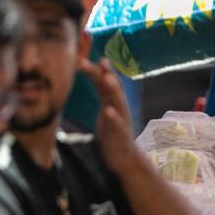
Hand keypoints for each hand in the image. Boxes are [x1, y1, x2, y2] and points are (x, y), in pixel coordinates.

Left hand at [81, 57, 136, 173]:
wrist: (124, 158)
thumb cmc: (112, 132)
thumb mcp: (106, 108)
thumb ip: (102, 92)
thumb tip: (97, 73)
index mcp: (113, 102)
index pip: (107, 82)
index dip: (100, 69)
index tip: (90, 56)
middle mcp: (119, 108)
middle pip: (114, 88)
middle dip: (108, 74)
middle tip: (102, 60)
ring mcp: (122, 121)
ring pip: (119, 103)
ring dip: (114, 90)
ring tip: (107, 79)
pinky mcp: (121, 135)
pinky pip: (118, 124)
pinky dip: (114, 117)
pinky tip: (108, 110)